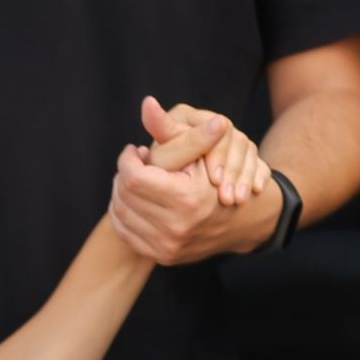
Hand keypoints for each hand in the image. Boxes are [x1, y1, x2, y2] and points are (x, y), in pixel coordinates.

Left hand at [108, 96, 276, 265]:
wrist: (239, 220)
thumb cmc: (220, 174)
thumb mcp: (201, 149)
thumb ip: (172, 128)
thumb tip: (147, 103)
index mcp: (185, 200)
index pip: (134, 178)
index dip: (128, 160)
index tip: (134, 150)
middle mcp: (175, 229)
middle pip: (124, 196)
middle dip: (124, 175)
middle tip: (133, 163)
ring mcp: (167, 247)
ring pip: (121, 215)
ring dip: (121, 193)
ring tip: (134, 178)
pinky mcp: (161, 257)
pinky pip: (126, 234)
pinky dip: (123, 214)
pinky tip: (133, 199)